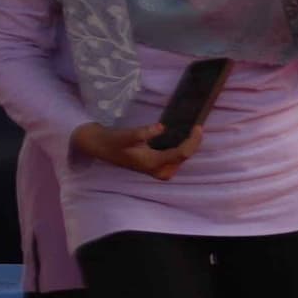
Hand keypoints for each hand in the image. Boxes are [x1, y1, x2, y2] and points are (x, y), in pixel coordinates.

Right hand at [73, 119, 199, 179]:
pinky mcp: (154, 166)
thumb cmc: (113, 141)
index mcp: (152, 163)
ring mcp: (156, 170)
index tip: (197, 127)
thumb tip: (161, 127)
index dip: (193, 141)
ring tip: (193, 132)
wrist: (99, 147)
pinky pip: (174, 159)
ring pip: (180, 160)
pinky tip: (183, 138)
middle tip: (197, 128)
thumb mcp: (126, 135)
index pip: (181, 154)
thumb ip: (143, 132)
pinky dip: (181, 149)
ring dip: (188, 147)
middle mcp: (157, 170)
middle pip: (184, 158)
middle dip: (193, 144)